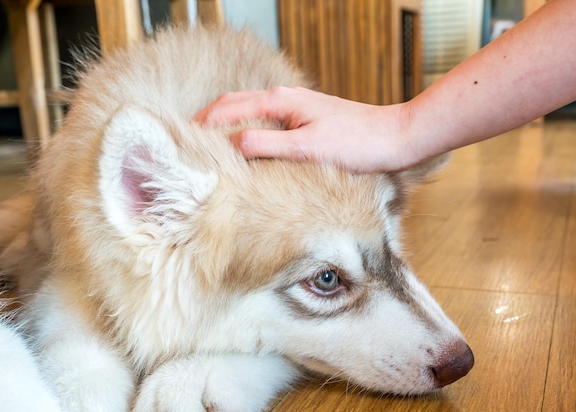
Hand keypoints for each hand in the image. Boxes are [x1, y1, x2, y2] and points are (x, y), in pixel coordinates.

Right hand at [194, 87, 414, 172]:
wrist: (393, 139)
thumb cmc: (356, 144)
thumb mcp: (308, 147)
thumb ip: (268, 144)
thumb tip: (232, 144)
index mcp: (281, 101)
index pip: (229, 107)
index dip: (203, 123)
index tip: (182, 140)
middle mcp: (285, 99)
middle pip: (235, 103)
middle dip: (208, 118)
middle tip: (187, 139)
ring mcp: (296, 107)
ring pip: (249, 109)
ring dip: (226, 121)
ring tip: (209, 141)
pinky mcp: (305, 119)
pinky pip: (265, 118)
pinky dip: (246, 126)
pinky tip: (246, 142)